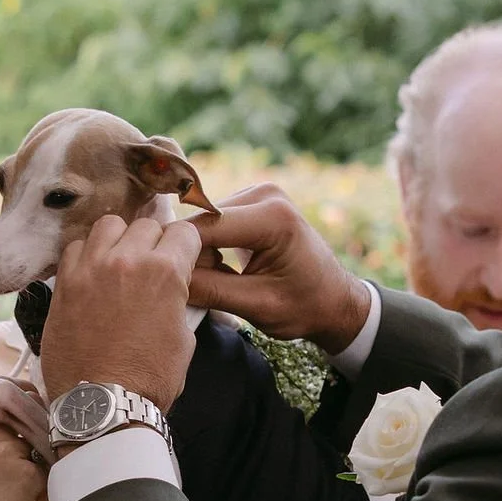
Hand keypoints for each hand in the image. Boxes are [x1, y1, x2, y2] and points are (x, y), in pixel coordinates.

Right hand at [0, 422, 43, 500]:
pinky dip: (35, 495)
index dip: (4, 450)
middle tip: (0, 491)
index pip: (1, 427)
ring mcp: (8, 452)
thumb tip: (0, 448)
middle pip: (20, 439)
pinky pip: (44, 477)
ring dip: (27, 477)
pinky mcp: (26, 474)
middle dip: (17, 461)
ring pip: (34, 456)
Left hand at [40, 211, 199, 408]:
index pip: (183, 231)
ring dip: (118, 239)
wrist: (102, 406)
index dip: (185, 246)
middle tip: (150, 267)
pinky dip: (87, 255)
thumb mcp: (183, 339)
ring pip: (108, 225)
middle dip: (153, 242)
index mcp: (164, 272)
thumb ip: (177, 302)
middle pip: (146, 225)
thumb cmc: (148, 380)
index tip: (180, 259)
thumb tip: (172, 292)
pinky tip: (92, 275)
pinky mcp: (63, 283)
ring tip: (118, 263)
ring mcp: (90, 268)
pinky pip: (75, 248)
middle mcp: (126, 260)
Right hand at [185, 185, 370, 350]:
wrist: (335, 300)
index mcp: (273, 217)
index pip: (204, 229)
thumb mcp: (258, 306)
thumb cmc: (305, 307)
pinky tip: (220, 269)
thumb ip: (211, 290)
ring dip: (199, 253)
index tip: (168, 286)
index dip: (180, 257)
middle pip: (202, 223)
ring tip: (213, 283)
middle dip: (192, 257)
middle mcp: (265, 194)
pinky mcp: (252, 201)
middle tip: (197, 292)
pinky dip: (209, 247)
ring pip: (204, 223)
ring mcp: (258, 193)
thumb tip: (166, 281)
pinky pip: (214, 222)